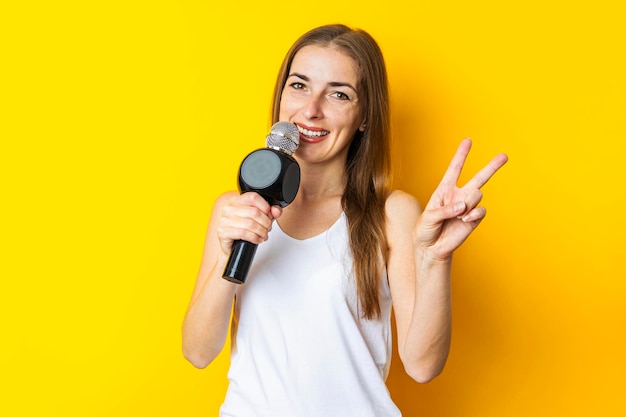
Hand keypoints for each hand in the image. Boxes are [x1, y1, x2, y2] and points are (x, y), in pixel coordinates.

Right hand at [216, 192, 282, 254]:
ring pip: (250, 224)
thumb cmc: (244, 230)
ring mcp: (224, 220)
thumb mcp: (258, 218)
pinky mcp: (223, 232)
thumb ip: (270, 212)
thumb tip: (276, 211)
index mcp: (236, 201)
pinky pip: (243, 233)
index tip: (269, 214)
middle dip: (266, 222)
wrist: (231, 246)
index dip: (265, 206)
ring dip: (262, 231)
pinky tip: (257, 239)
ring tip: (263, 234)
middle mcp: (228, 209)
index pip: (253, 197)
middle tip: (268, 228)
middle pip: (254, 212)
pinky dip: (255, 238)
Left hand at [414, 139, 507, 261]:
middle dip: (492, 167)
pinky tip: (465, 220)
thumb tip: (463, 206)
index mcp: (444, 190)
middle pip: (478, 178)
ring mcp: (467, 208)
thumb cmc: (424, 231)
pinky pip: (480, 211)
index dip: (461, 155)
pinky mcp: (473, 220)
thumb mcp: (428, 218)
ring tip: (459, 214)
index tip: (468, 141)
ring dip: (469, 203)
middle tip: (504, 156)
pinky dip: (474, 214)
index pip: (454, 169)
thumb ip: (444, 210)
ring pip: (477, 195)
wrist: (431, 249)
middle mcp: (458, 196)